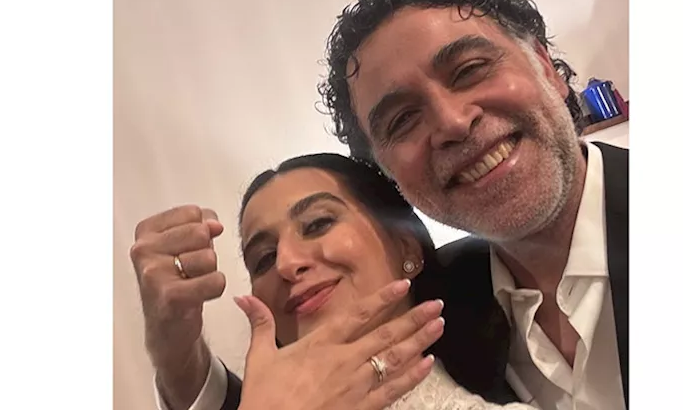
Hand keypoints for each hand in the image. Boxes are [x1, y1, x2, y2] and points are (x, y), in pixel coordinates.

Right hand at [129, 205, 225, 405]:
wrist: (168, 328)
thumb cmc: (179, 281)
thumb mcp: (188, 243)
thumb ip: (202, 223)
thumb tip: (214, 225)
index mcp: (146, 231)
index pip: (194, 213)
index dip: (201, 233)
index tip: (185, 251)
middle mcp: (143, 249)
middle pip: (201, 233)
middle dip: (205, 252)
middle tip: (190, 271)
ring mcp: (153, 272)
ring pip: (209, 256)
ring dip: (209, 272)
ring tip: (191, 283)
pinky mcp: (169, 296)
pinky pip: (215, 281)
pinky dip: (215, 289)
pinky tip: (198, 296)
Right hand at [235, 279, 444, 409]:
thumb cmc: (265, 398)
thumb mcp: (258, 358)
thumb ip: (260, 324)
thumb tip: (243, 297)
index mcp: (321, 345)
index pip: (357, 315)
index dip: (382, 298)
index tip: (403, 285)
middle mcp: (344, 360)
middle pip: (386, 335)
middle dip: (414, 319)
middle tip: (437, 306)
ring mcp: (356, 385)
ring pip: (395, 359)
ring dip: (419, 341)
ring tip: (439, 327)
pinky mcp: (362, 408)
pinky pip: (393, 390)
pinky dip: (412, 376)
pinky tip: (427, 365)